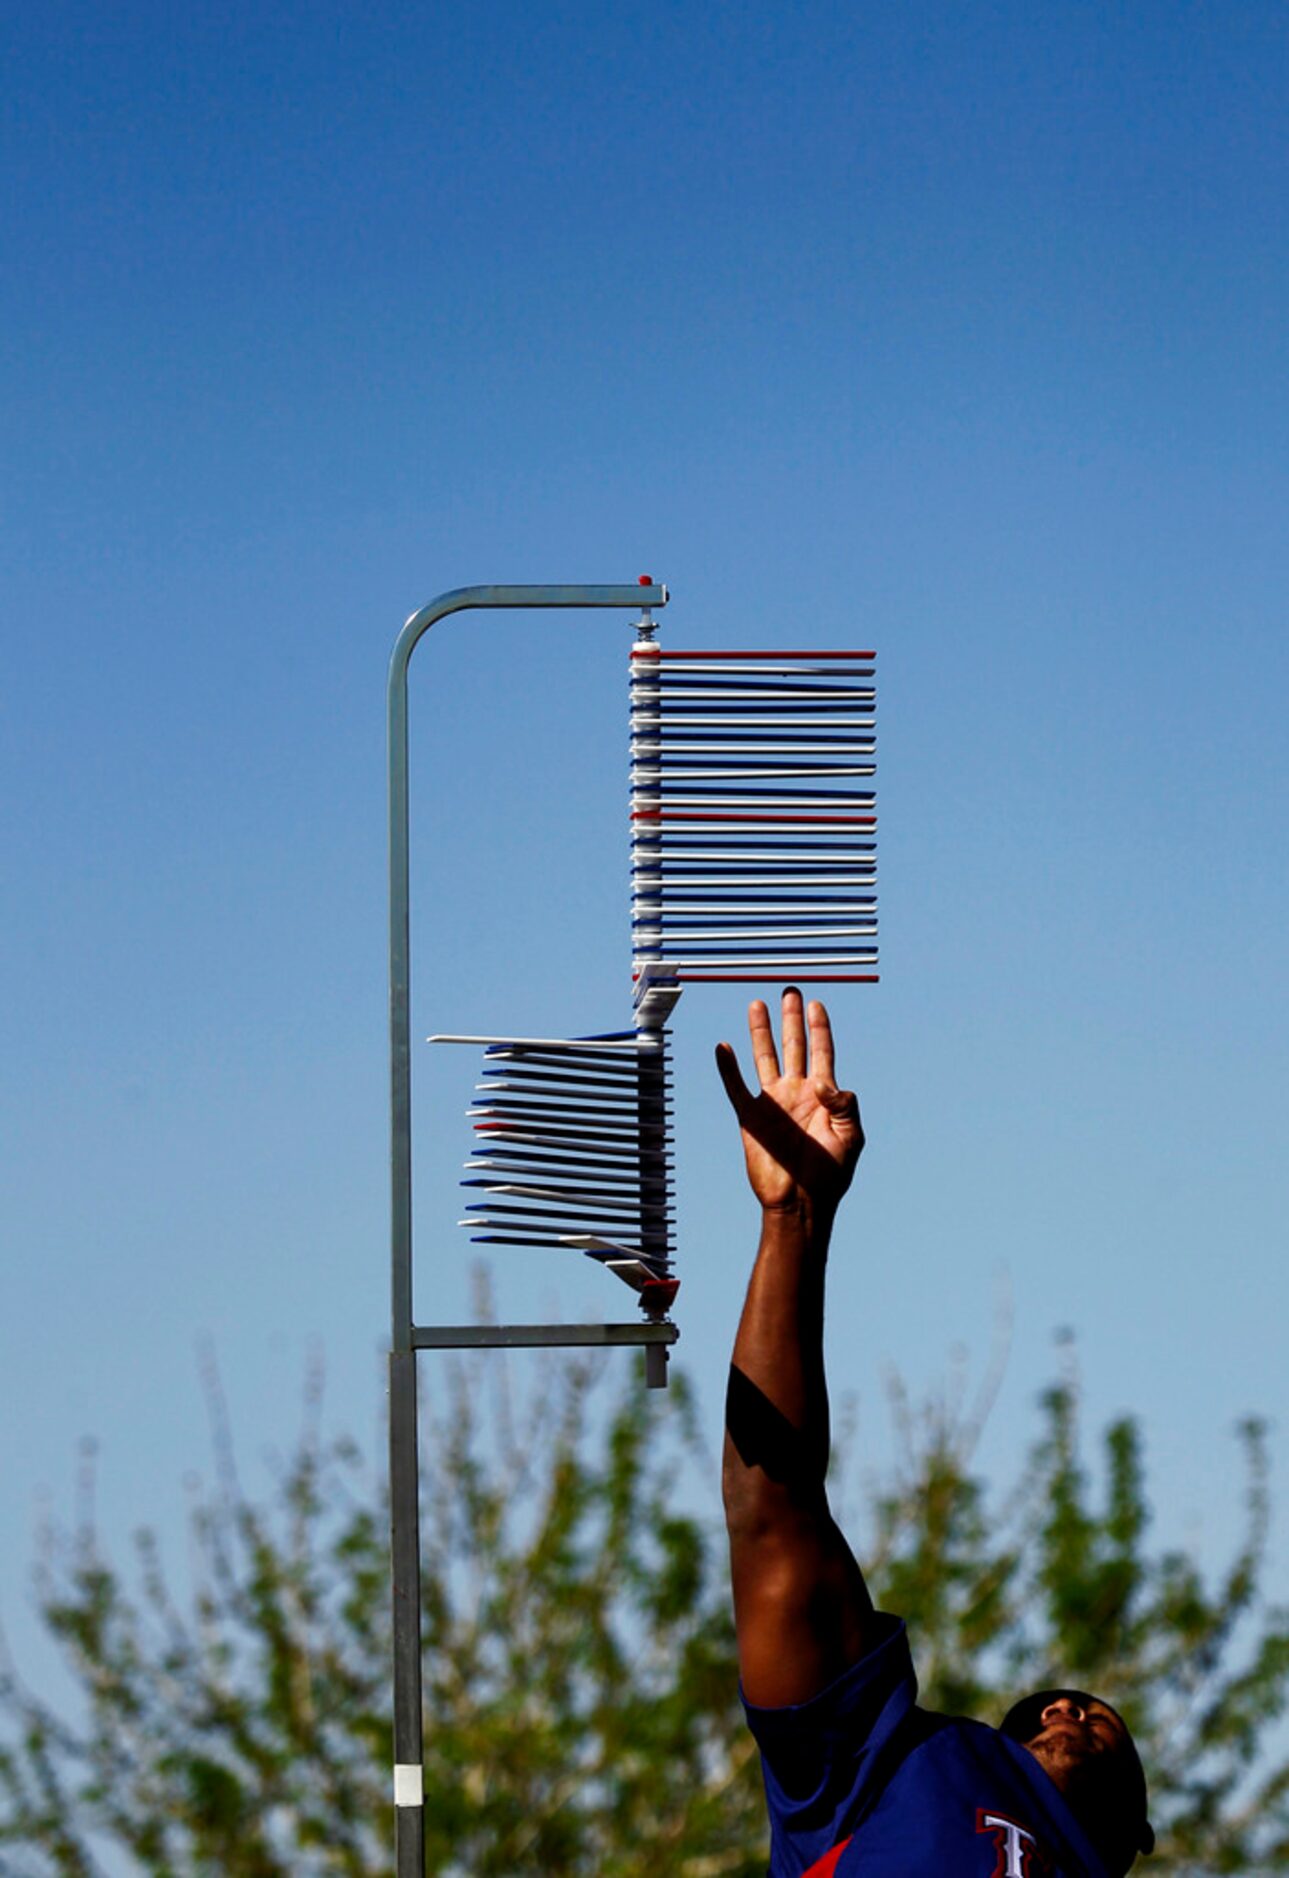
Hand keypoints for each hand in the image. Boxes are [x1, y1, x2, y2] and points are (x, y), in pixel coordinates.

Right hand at [716, 990, 863, 1218]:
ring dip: (761, 1032)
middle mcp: (796, 1092)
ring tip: (757, 1004)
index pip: (822, 1052)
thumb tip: (823, 1080)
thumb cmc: (830, 1175)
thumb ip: (845, 1106)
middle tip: (790, 991)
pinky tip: (723, 1047)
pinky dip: (728, 1068)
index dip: (820, 1028)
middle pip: (794, 1046)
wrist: (801, 1203)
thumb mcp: (852, 1138)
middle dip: (791, 1019)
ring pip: (765, 1057)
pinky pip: (736, 1086)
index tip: (817, 1004)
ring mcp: (772, 1103)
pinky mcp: (750, 1118)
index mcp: (823, 1096)